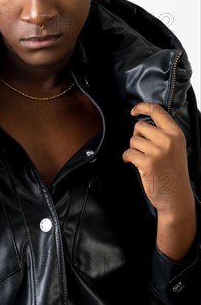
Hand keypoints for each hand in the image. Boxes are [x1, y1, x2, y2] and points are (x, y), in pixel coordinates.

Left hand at [122, 102, 195, 259]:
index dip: (142, 107)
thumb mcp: (174, 147)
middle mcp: (168, 140)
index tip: (134, 110)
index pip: (158, 111)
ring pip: (133, 140)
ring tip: (143, 159)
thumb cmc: (172, 172)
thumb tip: (140, 123)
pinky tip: (133, 164)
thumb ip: (163, 134)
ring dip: (133, 149)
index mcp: (176, 134)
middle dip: (137, 136)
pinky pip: (128, 152)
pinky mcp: (147, 163)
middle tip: (143, 149)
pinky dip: (127, 158)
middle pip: (139, 126)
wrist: (176, 197)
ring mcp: (158, 151)